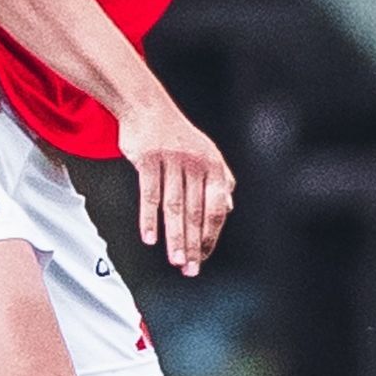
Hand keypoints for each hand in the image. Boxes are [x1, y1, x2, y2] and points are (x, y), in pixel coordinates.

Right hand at [121, 93, 233, 276]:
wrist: (147, 106)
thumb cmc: (176, 133)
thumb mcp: (205, 152)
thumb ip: (219, 179)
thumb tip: (229, 207)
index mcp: (213, 165)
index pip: (215, 209)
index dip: (210, 236)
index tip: (204, 257)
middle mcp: (196, 163)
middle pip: (195, 212)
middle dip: (194, 244)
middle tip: (190, 268)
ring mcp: (172, 160)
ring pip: (174, 207)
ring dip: (174, 237)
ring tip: (174, 260)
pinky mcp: (148, 158)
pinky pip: (149, 194)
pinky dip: (148, 219)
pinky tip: (150, 237)